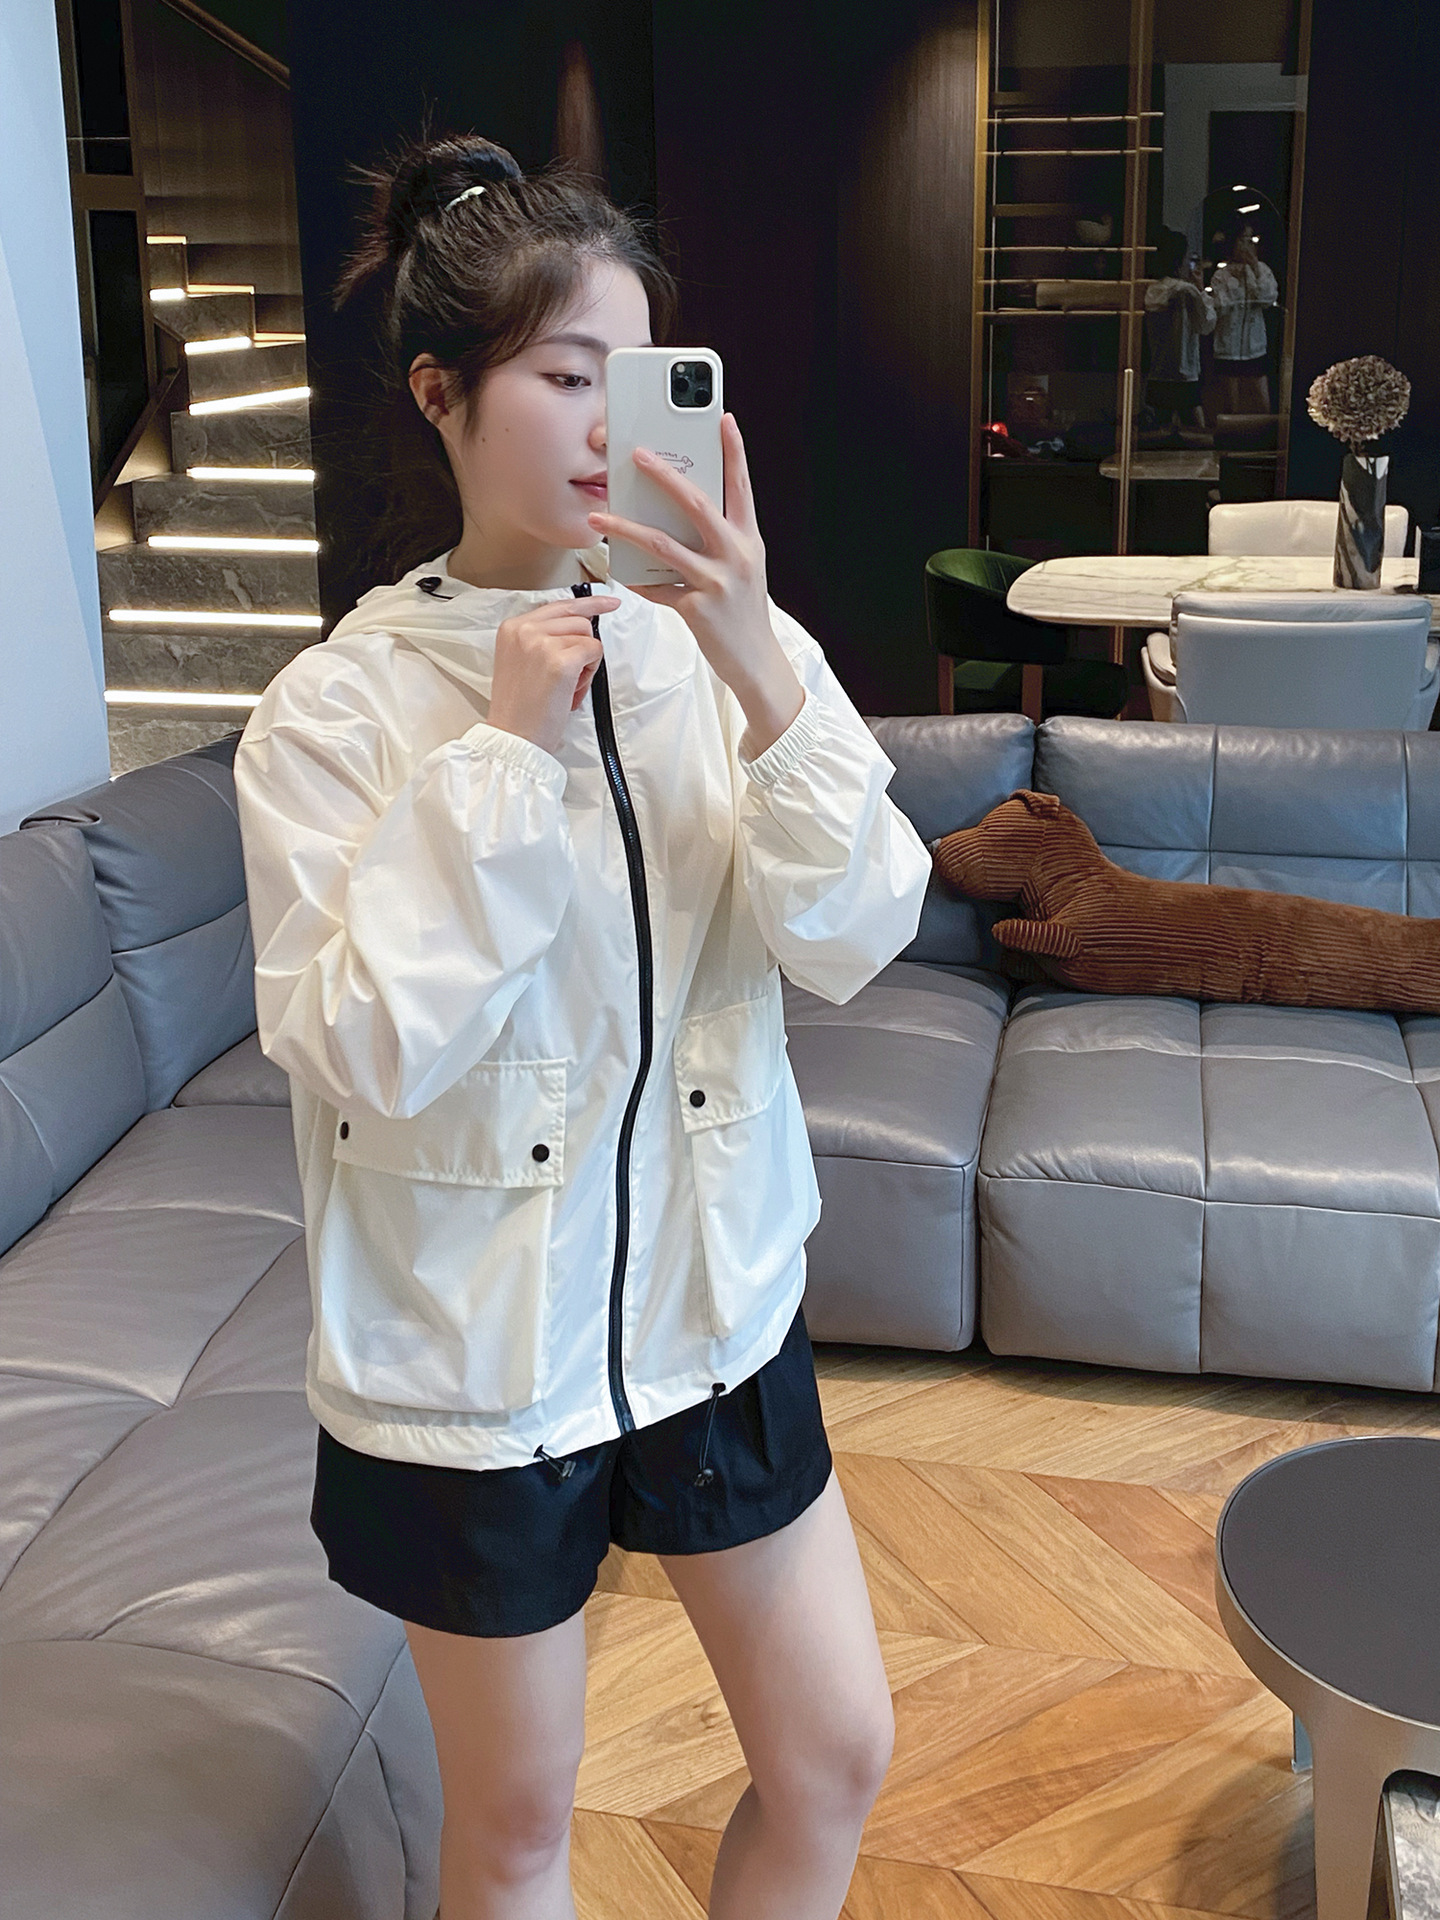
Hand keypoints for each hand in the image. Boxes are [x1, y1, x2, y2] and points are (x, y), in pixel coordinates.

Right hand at [487, 596, 616, 757]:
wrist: (514, 737)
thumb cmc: (521, 708)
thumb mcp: (520, 661)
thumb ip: (541, 638)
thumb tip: (580, 625)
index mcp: (512, 627)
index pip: (558, 606)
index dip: (588, 604)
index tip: (610, 602)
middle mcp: (524, 629)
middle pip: (578, 621)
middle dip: (582, 648)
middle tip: (568, 678)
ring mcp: (541, 643)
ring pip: (588, 636)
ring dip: (586, 663)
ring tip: (565, 686)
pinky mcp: (560, 660)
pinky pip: (594, 652)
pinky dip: (590, 674)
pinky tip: (571, 691)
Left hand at [586, 413, 803, 757]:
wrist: (756, 660)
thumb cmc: (744, 611)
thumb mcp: (742, 567)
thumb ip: (719, 539)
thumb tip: (680, 514)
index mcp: (748, 539)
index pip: (740, 486)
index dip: (733, 451)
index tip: (723, 418)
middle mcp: (736, 555)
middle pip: (696, 504)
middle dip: (664, 476)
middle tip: (638, 454)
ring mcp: (716, 582)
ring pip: (664, 545)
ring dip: (627, 529)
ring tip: (600, 518)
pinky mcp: (697, 609)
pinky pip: (657, 588)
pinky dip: (636, 580)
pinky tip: (619, 572)